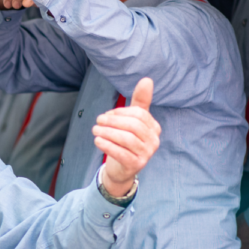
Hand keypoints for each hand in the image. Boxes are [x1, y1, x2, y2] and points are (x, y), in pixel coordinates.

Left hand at [93, 77, 160, 197]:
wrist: (121, 169)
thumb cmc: (125, 142)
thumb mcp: (132, 121)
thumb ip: (139, 102)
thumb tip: (147, 79)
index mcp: (154, 127)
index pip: (138, 114)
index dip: (120, 112)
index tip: (106, 115)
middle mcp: (154, 141)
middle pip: (133, 125)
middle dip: (113, 121)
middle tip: (97, 121)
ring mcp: (147, 154)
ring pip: (126, 139)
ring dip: (107, 133)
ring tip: (95, 130)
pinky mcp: (136, 165)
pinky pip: (121, 153)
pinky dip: (107, 145)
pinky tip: (97, 141)